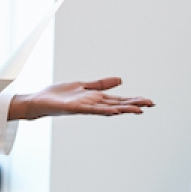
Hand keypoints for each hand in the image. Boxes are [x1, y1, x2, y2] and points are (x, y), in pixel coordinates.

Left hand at [8, 77, 153, 119]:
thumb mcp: (83, 85)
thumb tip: (121, 80)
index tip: (149, 101)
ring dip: (123, 109)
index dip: (134, 100)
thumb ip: (101, 84)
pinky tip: (114, 111)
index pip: (119, 100)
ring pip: (108, 108)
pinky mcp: (74, 107)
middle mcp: (93, 104)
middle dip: (134, 104)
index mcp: (96, 99)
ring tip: (138, 110)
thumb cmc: (58, 95)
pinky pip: (91, 109)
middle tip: (151, 105)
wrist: (39, 101)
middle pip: (117, 104)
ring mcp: (85, 107)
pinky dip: (103, 110)